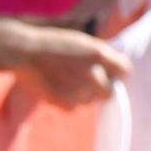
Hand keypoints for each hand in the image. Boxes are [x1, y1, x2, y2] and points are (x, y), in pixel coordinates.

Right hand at [12, 24, 128, 106]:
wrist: (24, 52)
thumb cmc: (52, 43)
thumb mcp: (80, 42)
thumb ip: (99, 55)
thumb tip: (113, 67)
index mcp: (99, 54)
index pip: (125, 71)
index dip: (116, 73)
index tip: (109, 73)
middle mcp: (94, 74)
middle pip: (109, 93)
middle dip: (100, 89)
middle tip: (82, 81)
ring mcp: (80, 90)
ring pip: (89, 101)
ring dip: (80, 95)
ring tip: (63, 80)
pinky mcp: (66, 102)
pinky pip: (73, 108)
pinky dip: (65, 101)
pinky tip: (55, 88)